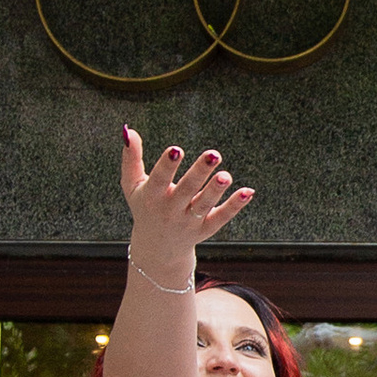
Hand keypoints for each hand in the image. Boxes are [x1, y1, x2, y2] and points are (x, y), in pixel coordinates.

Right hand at [118, 128, 253, 287]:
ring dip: (216, 191)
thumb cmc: (145, 207)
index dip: (166, 166)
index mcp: (152, 196)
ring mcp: (189, 221)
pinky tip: (247, 191)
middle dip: (199, 173)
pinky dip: (235, 206)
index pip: (159, 180)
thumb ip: (131, 158)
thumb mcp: (132, 185)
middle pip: (186, 190)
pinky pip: (221, 217)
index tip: (176, 150)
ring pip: (204, 205)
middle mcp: (170, 210)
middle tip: (213, 154)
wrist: (157, 247)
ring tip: (226, 175)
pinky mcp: (206, 228)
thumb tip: (129, 130)